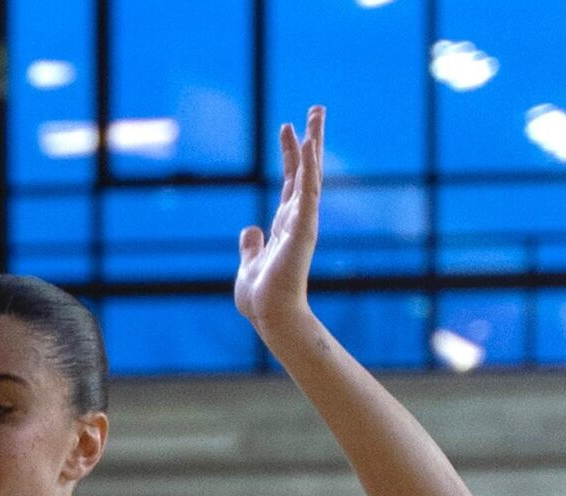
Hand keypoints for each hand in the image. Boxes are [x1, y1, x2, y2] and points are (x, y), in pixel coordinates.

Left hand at [235, 105, 323, 335]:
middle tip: (315, 108)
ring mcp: (303, 222)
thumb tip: (249, 229)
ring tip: (315, 114)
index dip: (290, 154)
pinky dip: (309, 168)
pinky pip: (307, 192)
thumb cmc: (261, 297)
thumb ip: (252, 245)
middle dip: (310, 139)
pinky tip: (309, 145)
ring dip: (313, 143)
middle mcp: (298, 219)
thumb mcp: (250, 263)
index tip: (287, 128)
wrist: (270, 316)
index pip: (290, 181)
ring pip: (310, 174)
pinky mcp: (303, 230)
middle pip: (305, 170)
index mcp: (284, 225)